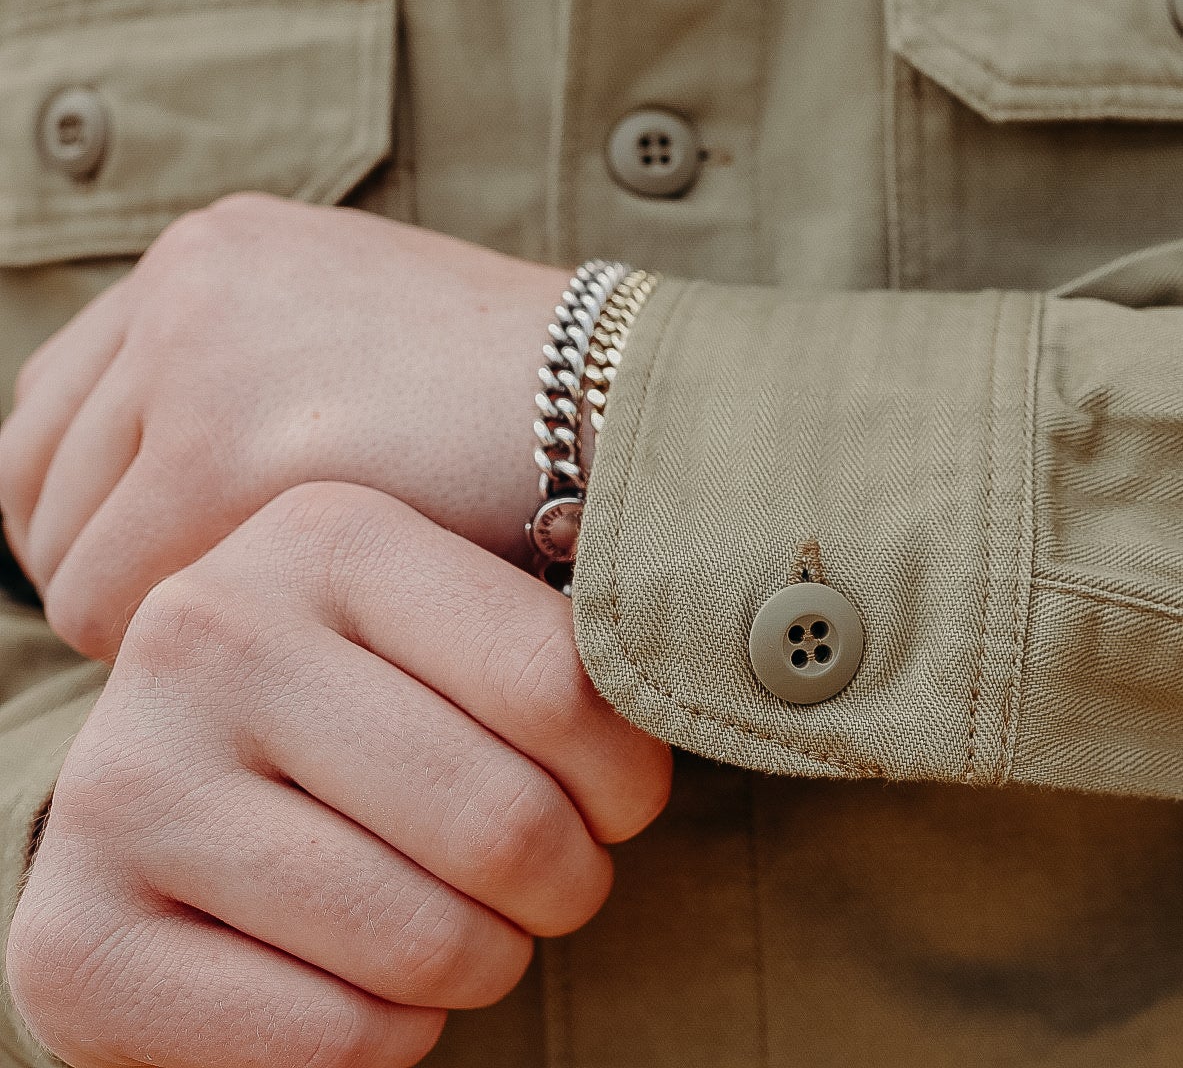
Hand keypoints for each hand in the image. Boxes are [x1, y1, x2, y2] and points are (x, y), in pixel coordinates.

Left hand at [0, 194, 571, 656]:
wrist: (640, 408)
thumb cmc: (534, 412)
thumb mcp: (381, 351)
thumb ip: (273, 384)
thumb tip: (180, 498)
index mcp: (223, 251)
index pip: (62, 404)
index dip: (99, 512)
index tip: (167, 581)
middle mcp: (190, 282)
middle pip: (39, 474)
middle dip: (105, 566)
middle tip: (206, 637)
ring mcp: (201, 354)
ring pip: (65, 549)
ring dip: (141, 613)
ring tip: (258, 650)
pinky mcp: (229, 445)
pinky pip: (116, 600)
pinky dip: (178, 649)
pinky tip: (272, 658)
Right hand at [4, 482, 671, 1067]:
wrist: (174, 825)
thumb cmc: (373, 721)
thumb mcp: (457, 634)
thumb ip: (562, 644)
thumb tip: (737, 659)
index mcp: (324, 533)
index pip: (564, 685)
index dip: (629, 782)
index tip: (619, 806)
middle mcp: (206, 633)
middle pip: (504, 823)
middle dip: (566, 887)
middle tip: (551, 887)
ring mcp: (122, 786)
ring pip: (427, 938)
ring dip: (487, 965)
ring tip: (473, 935)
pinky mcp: (75, 941)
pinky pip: (335, 1037)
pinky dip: (396, 1039)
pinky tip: (372, 989)